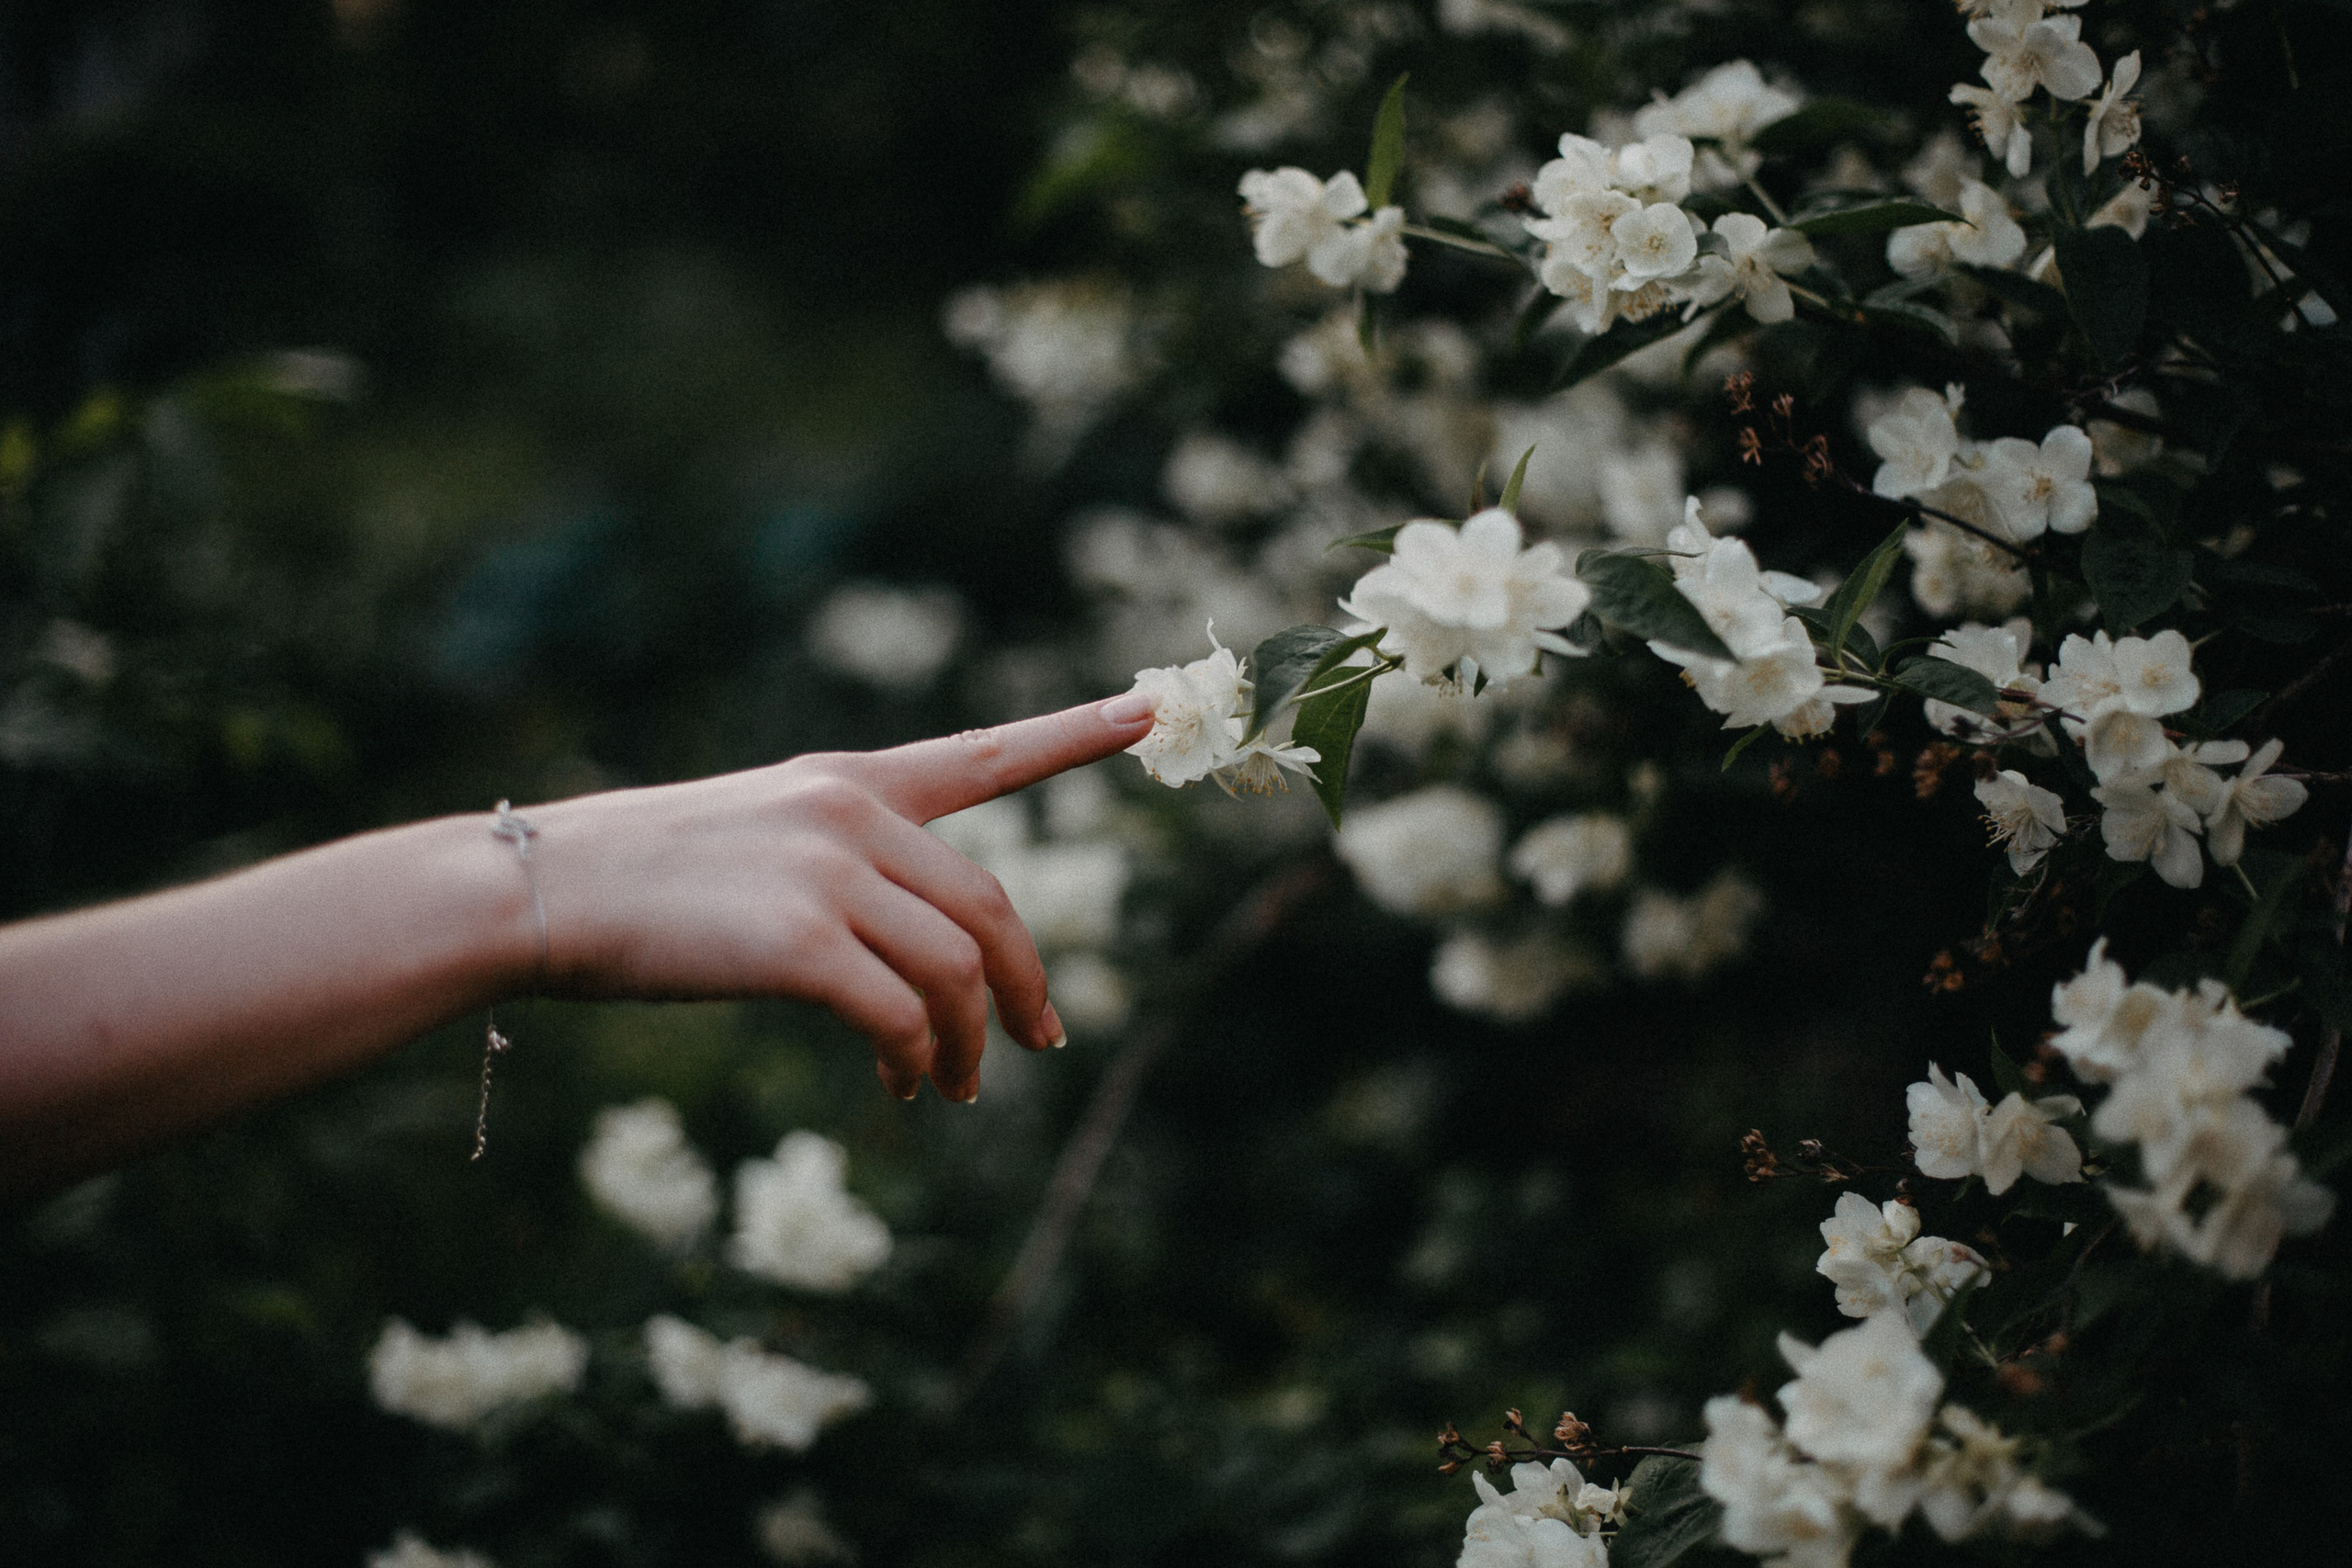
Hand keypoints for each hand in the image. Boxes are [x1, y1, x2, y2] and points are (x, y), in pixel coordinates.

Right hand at [529, 693, 1156, 1101]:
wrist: (539, 891)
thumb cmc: (643, 879)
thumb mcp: (758, 838)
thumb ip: (848, 872)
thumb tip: (919, 971)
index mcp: (849, 781)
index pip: (987, 754)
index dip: (1078, 732)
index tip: (1156, 703)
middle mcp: (852, 814)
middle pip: (992, 907)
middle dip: (1026, 984)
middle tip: (1040, 1041)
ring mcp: (828, 875)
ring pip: (957, 971)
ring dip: (967, 1045)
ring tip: (948, 1088)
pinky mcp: (800, 943)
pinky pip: (900, 1016)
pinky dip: (914, 1062)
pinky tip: (899, 1089)